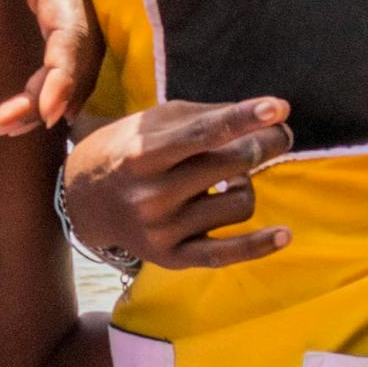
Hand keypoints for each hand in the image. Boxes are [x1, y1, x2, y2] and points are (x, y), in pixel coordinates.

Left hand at [0, 0, 96, 138]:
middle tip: (3, 125)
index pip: (70, 29)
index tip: (43, 112)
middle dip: (52, 97)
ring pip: (80, 55)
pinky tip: (30, 105)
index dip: (62, 75)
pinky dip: (55, 80)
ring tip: (7, 124)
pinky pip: (70, 47)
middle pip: (81, 52)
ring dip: (53, 94)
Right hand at [63, 100, 293, 269]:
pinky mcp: (172, 257)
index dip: (244, 119)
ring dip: (247, 185)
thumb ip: (208, 116)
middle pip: (232, 166)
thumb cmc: (128, 150)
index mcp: (142, 155)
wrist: (82, 201)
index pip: (203, 134)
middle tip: (277, 135)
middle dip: (263, 145)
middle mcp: (151, 195)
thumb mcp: (154, 122)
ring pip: (240, 203)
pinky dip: (259, 245)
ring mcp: (162, 230)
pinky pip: (227, 253)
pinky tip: (285, 234)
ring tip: (232, 179)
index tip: (279, 108)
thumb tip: (273, 116)